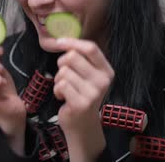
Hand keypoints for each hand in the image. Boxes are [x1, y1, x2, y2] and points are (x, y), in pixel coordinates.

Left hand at [44, 37, 113, 160]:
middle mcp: (103, 81)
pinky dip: (57, 90)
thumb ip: (80, 58)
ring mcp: (93, 93)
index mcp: (106, 70)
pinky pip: (60, 85)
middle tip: (65, 76)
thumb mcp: (87, 75)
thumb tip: (62, 39)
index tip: (59, 42)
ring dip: (59, 80)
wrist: (83, 125)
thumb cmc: (81, 94)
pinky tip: (64, 98)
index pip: (91, 48)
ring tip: (66, 90)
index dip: (72, 42)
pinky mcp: (81, 103)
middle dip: (61, 64)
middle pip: (72, 57)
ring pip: (63, 72)